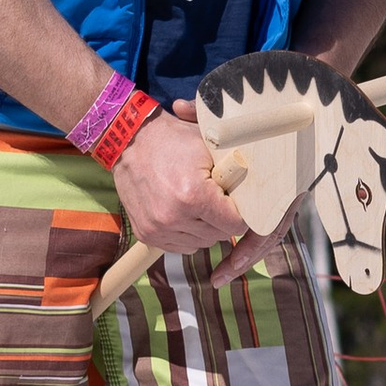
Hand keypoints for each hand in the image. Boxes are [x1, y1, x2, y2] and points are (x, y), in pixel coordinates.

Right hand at [113, 103, 241, 259]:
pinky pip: (180, 246)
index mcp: (194, 196)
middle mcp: (174, 217)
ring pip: (201, 244)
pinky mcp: (146, 235)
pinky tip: (183, 213)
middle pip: (219, 236)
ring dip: (205, 228)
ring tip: (198, 204)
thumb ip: (234, 173)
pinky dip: (186, 234)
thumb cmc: (172, 139)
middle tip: (215, 198)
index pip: (236, 225)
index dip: (239, 213)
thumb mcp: (209, 147)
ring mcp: (158, 229)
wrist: (129, 142)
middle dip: (222, 220)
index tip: (234, 201)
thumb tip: (256, 195)